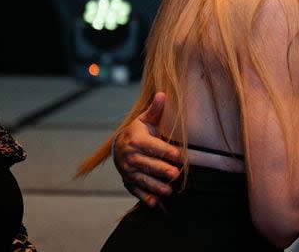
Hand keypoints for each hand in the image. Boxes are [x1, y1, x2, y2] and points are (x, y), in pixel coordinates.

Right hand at [114, 92, 181, 206]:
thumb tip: (163, 94)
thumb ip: (156, 109)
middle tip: (175, 174)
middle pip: (147, 164)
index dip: (166, 151)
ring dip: (155, 186)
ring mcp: (128, 171)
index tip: (179, 156)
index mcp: (136, 140)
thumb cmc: (138, 131)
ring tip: (169, 191)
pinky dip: (145, 198)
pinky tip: (156, 204)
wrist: (119, 146)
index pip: (152, 146)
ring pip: (142, 179)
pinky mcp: (128, 181)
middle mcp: (130, 156)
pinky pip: (136, 190)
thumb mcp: (145, 119)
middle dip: (161, 170)